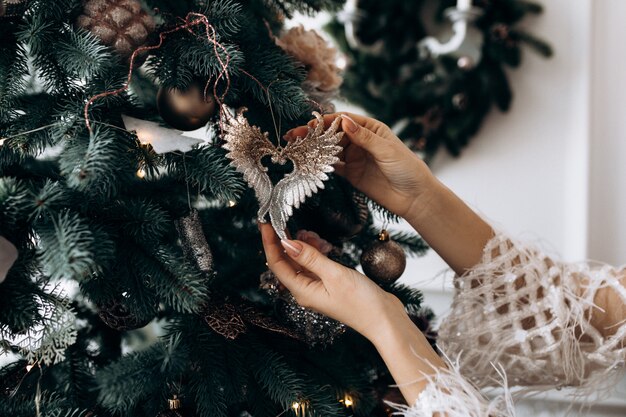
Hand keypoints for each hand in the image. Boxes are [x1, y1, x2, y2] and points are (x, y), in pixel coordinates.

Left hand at [260, 223, 445, 405]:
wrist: (385, 319)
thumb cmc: (362, 302)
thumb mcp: (334, 275)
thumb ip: (310, 257)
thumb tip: (287, 243)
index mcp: (302, 291)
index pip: (277, 264)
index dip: (270, 243)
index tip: (265, 223)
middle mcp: (306, 290)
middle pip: (287, 262)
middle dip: (286, 241)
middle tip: (287, 221)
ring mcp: (318, 287)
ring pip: (302, 261)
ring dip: (304, 245)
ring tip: (311, 233)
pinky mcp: (329, 284)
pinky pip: (315, 264)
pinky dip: (316, 252)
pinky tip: (323, 244)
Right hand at [285, 113, 434, 221]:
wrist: (414, 197)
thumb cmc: (406, 168)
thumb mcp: (386, 150)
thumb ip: (363, 137)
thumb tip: (343, 121)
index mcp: (370, 129)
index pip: (343, 121)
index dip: (325, 121)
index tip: (310, 125)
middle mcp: (360, 141)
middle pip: (332, 135)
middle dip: (313, 135)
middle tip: (294, 136)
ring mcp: (354, 158)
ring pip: (329, 150)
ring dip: (313, 149)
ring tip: (295, 149)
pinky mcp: (351, 174)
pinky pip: (332, 167)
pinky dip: (320, 165)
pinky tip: (307, 164)